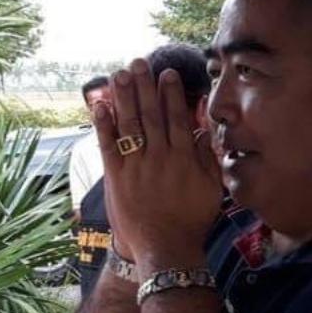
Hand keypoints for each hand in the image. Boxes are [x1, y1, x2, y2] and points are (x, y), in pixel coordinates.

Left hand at [92, 59, 222, 270]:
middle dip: (144, 86)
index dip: (171, 94)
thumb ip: (208, 159)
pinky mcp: (117, 178)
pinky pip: (108, 147)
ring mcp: (136, 167)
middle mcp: (160, 158)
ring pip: (129, 125)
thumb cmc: (191, 221)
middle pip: (150, 115)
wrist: (166, 249)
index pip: (176, 118)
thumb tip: (205, 133)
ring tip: (120, 74)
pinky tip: (100, 105)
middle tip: (139, 63)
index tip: (167, 74)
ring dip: (123, 97)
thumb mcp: (212, 190)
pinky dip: (103, 125)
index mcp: (184, 158)